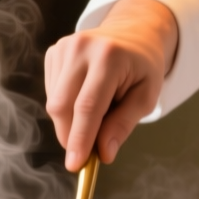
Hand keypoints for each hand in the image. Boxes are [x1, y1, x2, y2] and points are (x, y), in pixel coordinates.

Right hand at [44, 0, 177, 168]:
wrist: (133, 33)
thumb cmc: (142, 68)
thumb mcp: (146, 97)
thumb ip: (123, 124)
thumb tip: (103, 153)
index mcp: (109, 57)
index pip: (88, 106)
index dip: (80, 138)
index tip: (75, 165)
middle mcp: (82, 48)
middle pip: (63, 106)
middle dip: (71, 136)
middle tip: (89, 151)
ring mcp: (64, 47)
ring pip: (54, 103)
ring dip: (70, 122)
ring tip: (99, 112)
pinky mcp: (54, 52)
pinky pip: (52, 93)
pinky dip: (66, 107)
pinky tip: (86, 98)